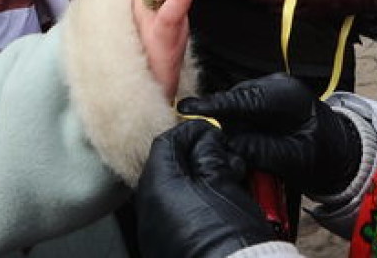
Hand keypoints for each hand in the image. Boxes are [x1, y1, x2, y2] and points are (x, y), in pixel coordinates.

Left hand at [136, 120, 278, 257]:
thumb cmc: (229, 234)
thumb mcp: (222, 180)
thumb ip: (209, 152)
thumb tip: (206, 139)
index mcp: (156, 187)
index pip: (165, 143)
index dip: (190, 132)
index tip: (209, 132)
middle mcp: (147, 210)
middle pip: (167, 168)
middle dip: (194, 157)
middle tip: (220, 155)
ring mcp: (154, 232)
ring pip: (172, 191)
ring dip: (196, 180)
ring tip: (224, 180)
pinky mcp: (164, 247)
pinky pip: (175, 214)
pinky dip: (193, 202)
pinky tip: (216, 203)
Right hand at [178, 74, 360, 196]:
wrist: (343, 152)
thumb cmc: (325, 156)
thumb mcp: (297, 159)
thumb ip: (264, 150)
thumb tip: (231, 145)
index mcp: (287, 96)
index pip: (244, 100)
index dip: (214, 105)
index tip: (186, 109)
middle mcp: (276, 86)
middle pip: (235, 101)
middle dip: (224, 123)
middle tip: (222, 151)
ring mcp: (270, 90)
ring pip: (236, 107)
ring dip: (233, 128)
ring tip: (248, 152)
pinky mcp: (265, 99)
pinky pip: (242, 111)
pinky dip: (240, 127)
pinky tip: (249, 144)